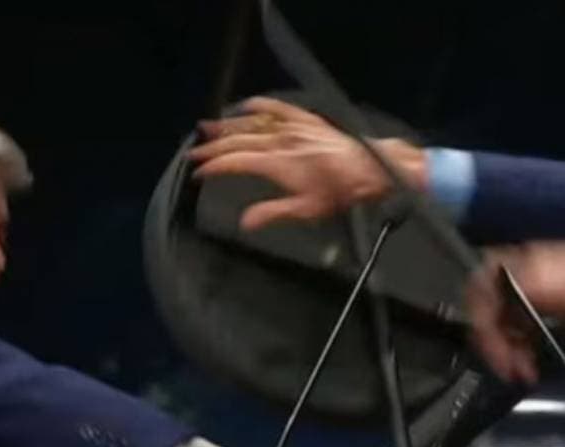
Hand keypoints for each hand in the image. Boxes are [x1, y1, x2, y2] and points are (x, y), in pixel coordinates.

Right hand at [189, 97, 426, 229]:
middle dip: (213, 147)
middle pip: (238, 140)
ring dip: (228, 126)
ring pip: (252, 123)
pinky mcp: (307, 120)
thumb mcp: (306, 209)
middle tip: (195, 152)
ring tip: (209, 128)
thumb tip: (246, 222)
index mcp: (277, 163)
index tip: (200, 172)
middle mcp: (281, 141)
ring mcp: (293, 128)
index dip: (214, 167)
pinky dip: (260, 106)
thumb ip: (272, 213)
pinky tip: (248, 106)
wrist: (369, 169)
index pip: (235, 162)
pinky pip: (278, 107)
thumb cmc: (341, 191)